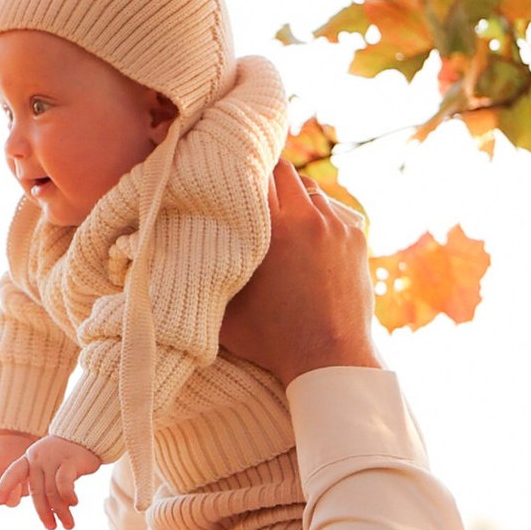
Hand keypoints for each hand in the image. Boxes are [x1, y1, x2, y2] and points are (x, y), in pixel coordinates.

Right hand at [0, 429, 35, 506]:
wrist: (6, 437)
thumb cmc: (19, 454)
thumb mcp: (24, 471)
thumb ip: (21, 490)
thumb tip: (11, 504)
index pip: (3, 501)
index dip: (12, 499)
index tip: (18, 490)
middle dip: (1, 497)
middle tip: (11, 488)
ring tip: (2, 483)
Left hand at [0, 432, 99, 529]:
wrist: (87, 436)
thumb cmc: (67, 456)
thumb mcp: (49, 466)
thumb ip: (43, 482)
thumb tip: (44, 510)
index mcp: (30, 458)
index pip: (13, 473)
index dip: (4, 487)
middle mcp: (38, 457)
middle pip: (36, 491)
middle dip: (44, 513)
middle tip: (51, 527)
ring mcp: (54, 458)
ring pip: (52, 491)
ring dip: (60, 511)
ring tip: (68, 524)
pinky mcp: (70, 461)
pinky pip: (64, 483)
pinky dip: (67, 496)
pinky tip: (74, 504)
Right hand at [218, 163, 378, 383]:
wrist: (329, 359)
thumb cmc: (271, 340)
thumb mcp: (224, 309)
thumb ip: (203, 277)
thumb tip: (174, 259)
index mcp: (271, 229)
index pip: (254, 173)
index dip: (239, 174)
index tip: (228, 182)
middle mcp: (306, 218)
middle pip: (284, 171)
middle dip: (268, 179)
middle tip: (253, 195)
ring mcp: (336, 226)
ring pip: (310, 189)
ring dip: (294, 198)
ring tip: (281, 219)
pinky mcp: (356, 237)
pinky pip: (333, 212)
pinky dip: (318, 218)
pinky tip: (307, 239)